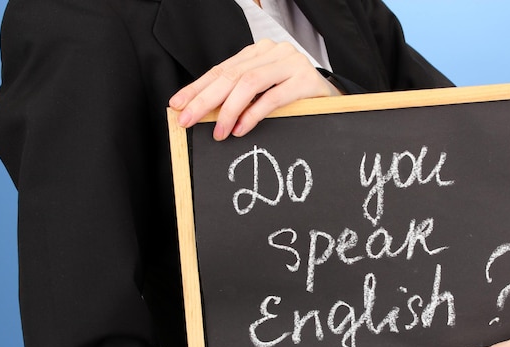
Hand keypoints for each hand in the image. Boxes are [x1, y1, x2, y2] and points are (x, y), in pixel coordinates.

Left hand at [169, 39, 341, 139]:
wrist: (332, 102)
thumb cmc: (294, 101)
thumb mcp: (262, 94)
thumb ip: (237, 96)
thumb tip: (201, 112)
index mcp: (259, 52)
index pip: (221, 69)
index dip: (197, 88)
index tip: (177, 105)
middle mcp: (274, 52)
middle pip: (231, 75)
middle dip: (205, 100)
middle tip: (187, 120)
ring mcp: (292, 63)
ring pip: (249, 83)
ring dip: (228, 110)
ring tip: (218, 132)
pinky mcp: (306, 80)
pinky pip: (273, 97)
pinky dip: (253, 114)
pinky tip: (240, 128)